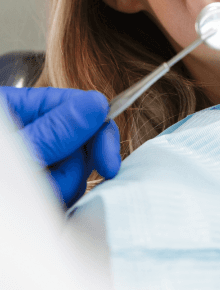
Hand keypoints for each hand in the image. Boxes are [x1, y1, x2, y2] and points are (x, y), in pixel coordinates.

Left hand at [0, 86, 120, 208]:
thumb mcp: (16, 149)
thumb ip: (54, 130)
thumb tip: (98, 105)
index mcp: (22, 108)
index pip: (78, 106)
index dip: (100, 132)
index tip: (109, 164)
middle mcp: (34, 131)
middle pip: (82, 142)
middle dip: (74, 170)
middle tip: (55, 190)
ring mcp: (36, 160)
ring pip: (74, 173)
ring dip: (60, 191)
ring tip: (29, 200)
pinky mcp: (37, 187)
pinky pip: (64, 193)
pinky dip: (55, 205)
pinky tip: (36, 209)